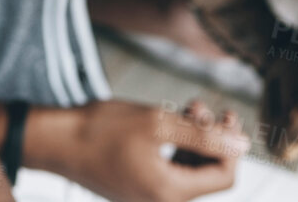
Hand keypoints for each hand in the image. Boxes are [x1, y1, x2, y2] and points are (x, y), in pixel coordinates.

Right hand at [30, 99, 246, 201]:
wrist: (55, 141)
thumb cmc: (101, 129)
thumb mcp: (157, 123)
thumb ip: (204, 136)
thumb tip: (242, 143)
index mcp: (170, 192)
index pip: (225, 175)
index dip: (230, 143)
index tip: (225, 112)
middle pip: (208, 175)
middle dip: (212, 139)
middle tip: (199, 105)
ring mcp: (147, 199)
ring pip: (189, 172)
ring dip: (195, 141)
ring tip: (185, 109)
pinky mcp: (136, 190)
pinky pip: (169, 173)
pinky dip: (176, 149)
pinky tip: (168, 123)